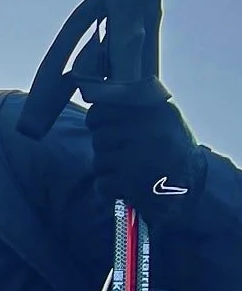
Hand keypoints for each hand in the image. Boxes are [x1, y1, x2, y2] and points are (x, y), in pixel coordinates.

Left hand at [82, 74, 205, 209]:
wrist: (195, 184)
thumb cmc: (174, 150)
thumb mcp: (165, 118)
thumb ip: (136, 107)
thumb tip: (100, 102)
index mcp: (151, 110)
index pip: (102, 110)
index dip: (97, 120)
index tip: (100, 127)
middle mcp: (145, 130)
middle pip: (99, 138)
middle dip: (105, 149)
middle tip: (120, 154)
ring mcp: (136, 156)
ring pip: (98, 161)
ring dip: (108, 170)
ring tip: (127, 171)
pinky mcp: (131, 181)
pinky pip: (102, 183)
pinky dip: (110, 188)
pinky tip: (125, 186)